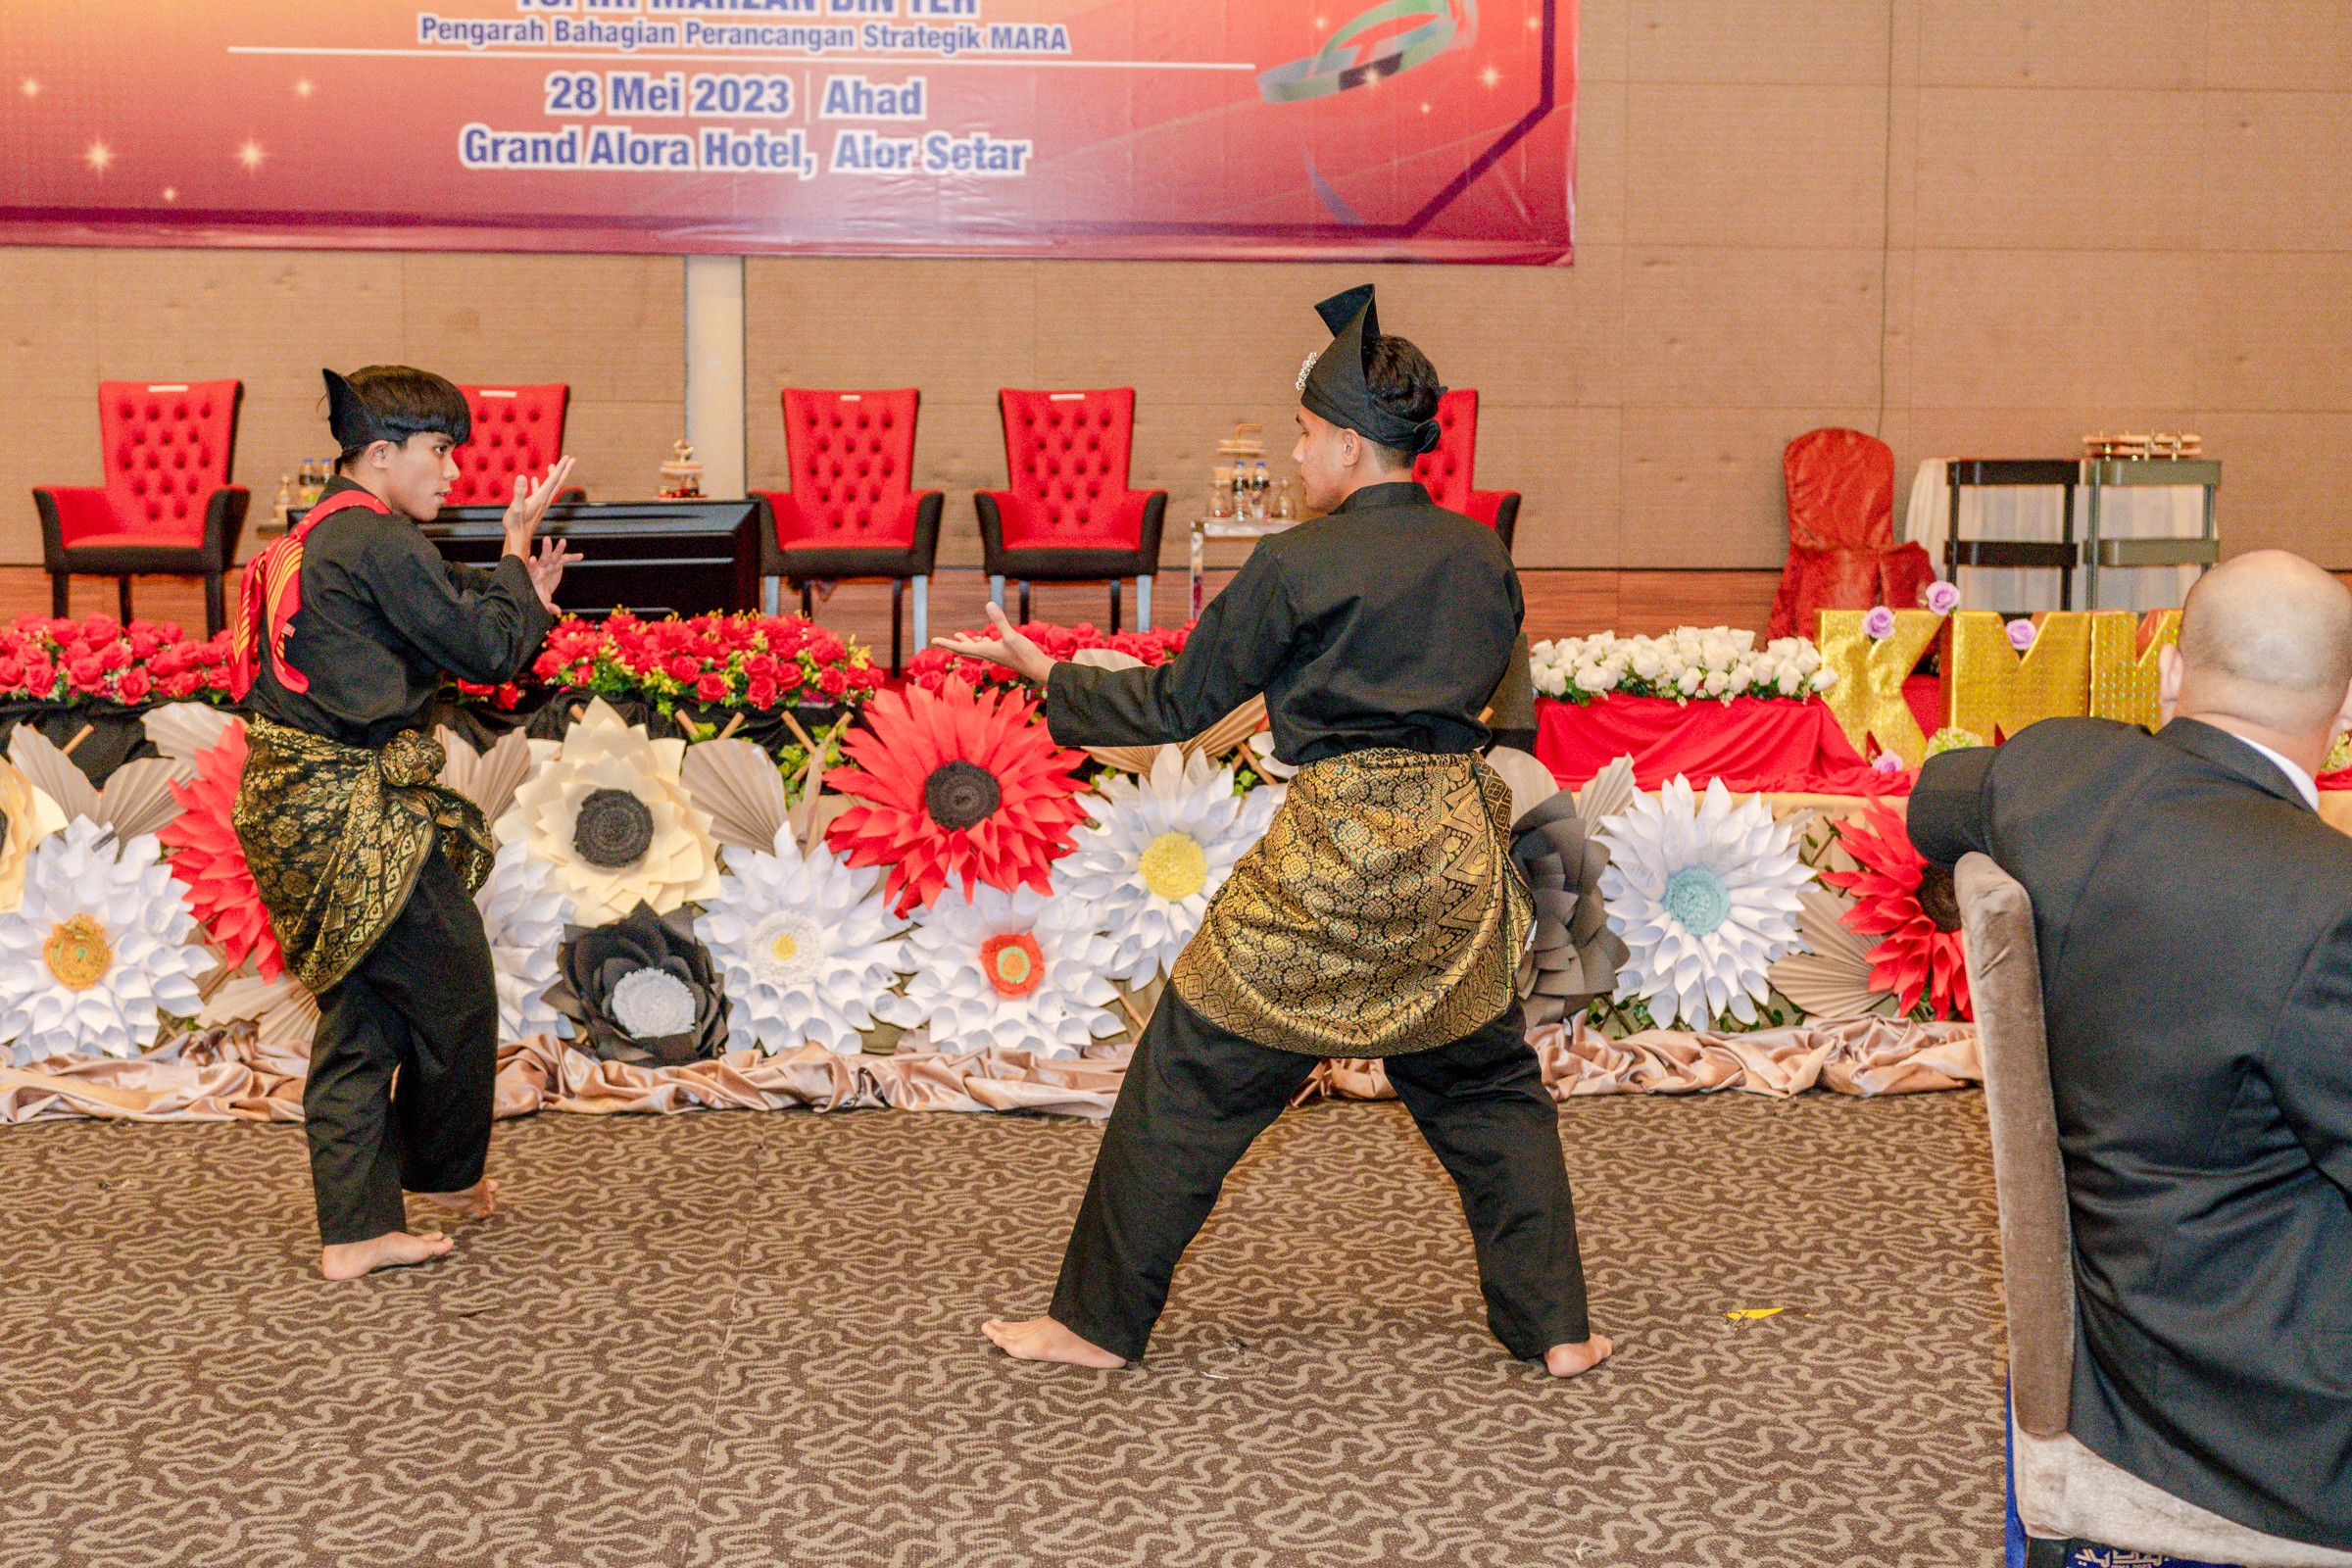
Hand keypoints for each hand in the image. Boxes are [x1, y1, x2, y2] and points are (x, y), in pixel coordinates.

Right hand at [501, 456, 577, 560]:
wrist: (517, 540)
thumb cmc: (515, 525)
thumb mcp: (515, 507)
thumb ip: (519, 492)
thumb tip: (523, 476)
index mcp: (540, 498)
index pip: (553, 480)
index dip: (560, 468)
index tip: (568, 457)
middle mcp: (543, 500)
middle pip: (557, 483)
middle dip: (564, 470)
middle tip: (571, 459)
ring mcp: (539, 504)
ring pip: (549, 487)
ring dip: (553, 476)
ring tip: (553, 465)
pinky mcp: (534, 508)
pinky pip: (539, 492)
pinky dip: (539, 484)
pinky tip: (533, 479)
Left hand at [525, 534, 583, 612]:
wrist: (539, 590)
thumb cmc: (537, 596)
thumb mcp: (541, 602)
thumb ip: (548, 606)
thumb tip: (557, 611)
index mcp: (534, 576)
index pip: (531, 569)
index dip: (532, 565)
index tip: (532, 559)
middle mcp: (541, 568)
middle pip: (543, 557)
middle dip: (545, 549)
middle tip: (547, 539)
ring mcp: (549, 564)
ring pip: (554, 555)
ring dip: (559, 548)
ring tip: (563, 541)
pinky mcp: (557, 564)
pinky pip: (565, 559)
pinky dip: (573, 557)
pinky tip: (581, 556)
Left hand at [934, 601, 1054, 683]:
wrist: (1038, 668)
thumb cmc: (1025, 654)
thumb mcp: (1011, 635)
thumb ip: (999, 620)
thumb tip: (989, 603)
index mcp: (985, 651)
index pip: (960, 648)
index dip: (946, 643)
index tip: (932, 640)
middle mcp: (987, 654)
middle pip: (964, 650)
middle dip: (951, 644)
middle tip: (937, 641)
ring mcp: (995, 654)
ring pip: (975, 648)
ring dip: (965, 642)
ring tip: (957, 635)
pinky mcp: (1003, 652)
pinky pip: (987, 647)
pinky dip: (981, 642)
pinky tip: (982, 637)